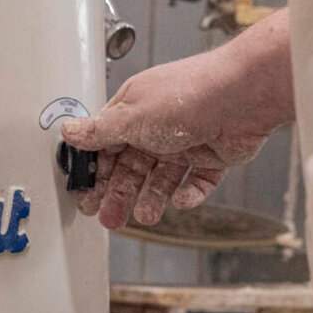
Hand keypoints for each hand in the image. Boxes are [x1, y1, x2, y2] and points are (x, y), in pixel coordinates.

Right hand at [61, 10, 292, 229]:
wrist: (243, 96)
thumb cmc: (188, 94)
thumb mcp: (132, 116)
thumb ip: (100, 131)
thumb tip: (69, 130)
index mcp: (134, 110)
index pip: (106, 145)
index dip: (95, 171)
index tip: (85, 195)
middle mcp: (158, 126)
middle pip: (132, 167)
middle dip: (119, 193)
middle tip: (108, 218)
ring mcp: (186, 141)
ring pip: (162, 178)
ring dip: (151, 198)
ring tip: (145, 215)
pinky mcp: (213, 156)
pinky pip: (197, 182)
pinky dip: (189, 193)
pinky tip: (181, 200)